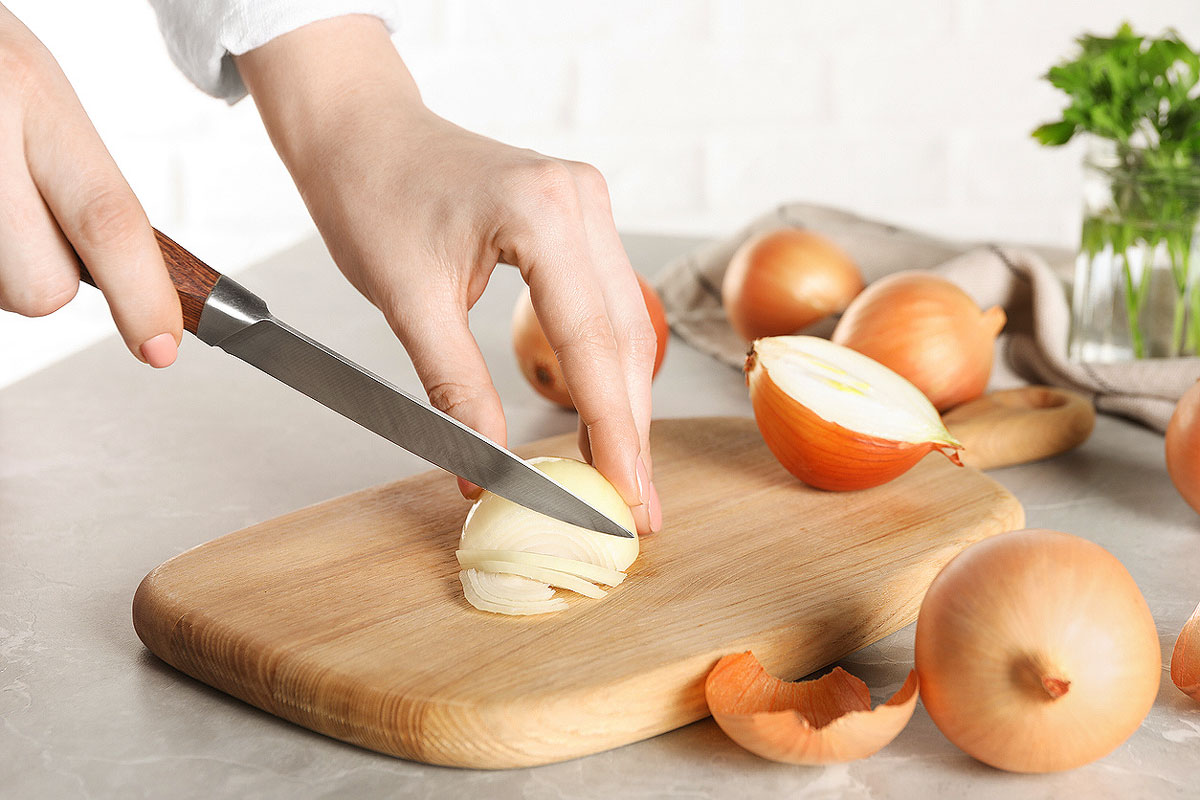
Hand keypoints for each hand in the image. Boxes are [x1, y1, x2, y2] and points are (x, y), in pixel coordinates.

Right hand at [0, 4, 179, 365]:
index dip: (141, 295)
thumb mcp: (44, 100)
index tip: (162, 344)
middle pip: (40, 286)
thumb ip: (83, 180)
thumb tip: (138, 274)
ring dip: (2, 262)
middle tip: (28, 217)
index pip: (108, 219)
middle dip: (45, 275)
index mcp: (35, 99)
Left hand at [235, 16, 660, 533]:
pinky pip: (606, 305)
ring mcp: (588, 205)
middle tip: (636, 507)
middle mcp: (582, 201)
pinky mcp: (579, 219)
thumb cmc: (372, 196)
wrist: (362, 132)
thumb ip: (456, 388)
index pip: (592, 343)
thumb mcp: (408, 301)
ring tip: (623, 475)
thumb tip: (485, 469)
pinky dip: (605, 366)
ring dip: (624, 404)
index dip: (612, 430)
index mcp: (543, 212)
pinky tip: (605, 414)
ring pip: (626, 327)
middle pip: (625, 339)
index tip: (624, 496)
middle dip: (629, 429)